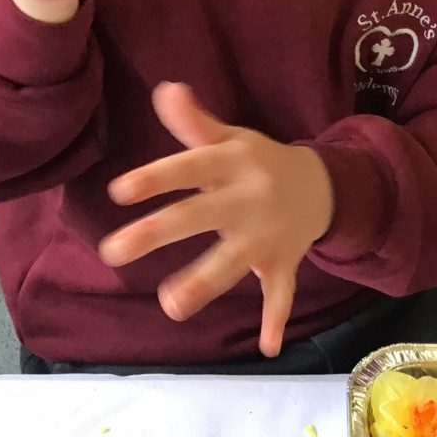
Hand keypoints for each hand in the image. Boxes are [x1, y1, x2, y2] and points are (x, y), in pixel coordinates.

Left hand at [99, 82, 334, 355]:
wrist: (324, 185)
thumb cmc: (258, 161)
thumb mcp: (230, 137)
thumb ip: (195, 124)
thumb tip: (166, 90)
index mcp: (232, 164)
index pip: (190, 168)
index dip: (156, 179)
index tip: (119, 192)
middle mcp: (249, 199)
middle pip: (200, 216)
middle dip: (158, 234)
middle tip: (112, 251)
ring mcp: (267, 235)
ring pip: (233, 261)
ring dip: (204, 282)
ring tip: (170, 306)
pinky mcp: (283, 262)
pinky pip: (281, 292)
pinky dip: (277, 318)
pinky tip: (269, 346)